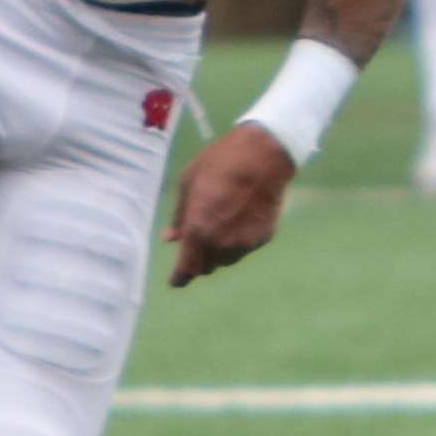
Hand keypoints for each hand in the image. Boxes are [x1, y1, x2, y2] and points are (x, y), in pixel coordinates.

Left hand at [166, 120, 296, 287]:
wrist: (264, 154)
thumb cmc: (220, 162)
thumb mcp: (189, 182)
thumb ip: (180, 215)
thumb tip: (170, 238)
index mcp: (198, 230)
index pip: (187, 268)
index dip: (179, 277)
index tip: (176, 281)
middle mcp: (222, 244)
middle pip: (206, 267)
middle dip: (199, 259)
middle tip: (198, 240)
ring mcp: (245, 243)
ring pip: (226, 260)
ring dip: (218, 252)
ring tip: (220, 226)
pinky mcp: (263, 237)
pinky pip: (244, 248)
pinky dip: (237, 241)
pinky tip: (239, 219)